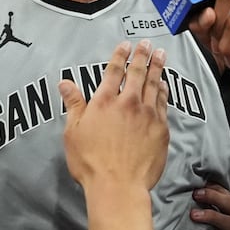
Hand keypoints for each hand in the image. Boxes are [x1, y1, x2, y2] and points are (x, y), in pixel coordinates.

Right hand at [61, 40, 168, 191]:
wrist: (118, 185)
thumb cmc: (91, 162)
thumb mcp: (73, 132)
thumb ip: (74, 104)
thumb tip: (65, 83)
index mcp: (104, 101)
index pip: (114, 71)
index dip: (120, 55)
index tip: (126, 44)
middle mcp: (129, 103)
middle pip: (139, 73)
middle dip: (144, 55)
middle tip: (149, 44)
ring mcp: (148, 115)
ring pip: (155, 85)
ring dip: (158, 68)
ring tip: (162, 55)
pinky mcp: (161, 128)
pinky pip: (164, 103)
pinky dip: (165, 91)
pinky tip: (165, 85)